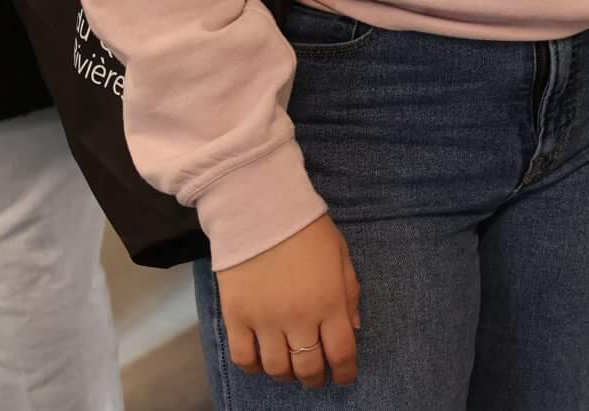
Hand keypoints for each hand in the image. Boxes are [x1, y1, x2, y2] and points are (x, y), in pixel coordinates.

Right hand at [214, 214, 360, 387]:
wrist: (261, 210)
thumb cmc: (307, 230)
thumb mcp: (342, 256)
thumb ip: (350, 294)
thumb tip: (352, 329)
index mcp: (330, 303)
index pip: (341, 353)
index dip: (345, 372)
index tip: (344, 376)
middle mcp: (299, 318)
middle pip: (307, 368)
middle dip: (315, 379)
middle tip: (316, 377)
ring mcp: (265, 321)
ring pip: (276, 368)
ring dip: (286, 375)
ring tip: (290, 369)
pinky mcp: (236, 317)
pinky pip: (243, 358)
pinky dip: (254, 367)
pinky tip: (262, 361)